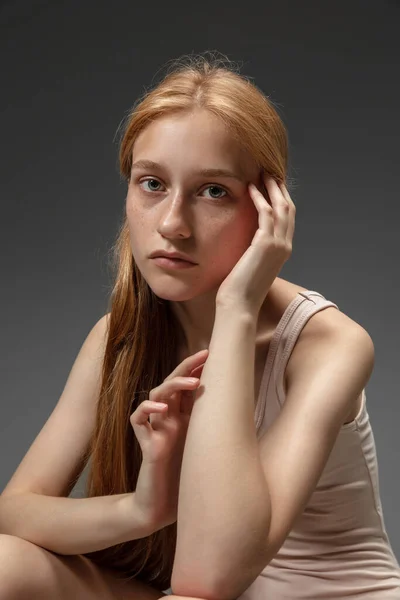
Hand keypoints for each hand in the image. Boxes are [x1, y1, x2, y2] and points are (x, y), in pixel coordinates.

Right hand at [130, 349, 208, 526]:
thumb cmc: (188, 483)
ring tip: (192, 381)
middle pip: (173, 383)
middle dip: (187, 367)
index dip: (198, 370)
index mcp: (186, 420)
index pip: (189, 387)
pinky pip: (138, 419)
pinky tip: (161, 409)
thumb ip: (219, 433)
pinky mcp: (146, 444)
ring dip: (173, 384)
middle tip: (204, 354)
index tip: (213, 356)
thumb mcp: (209, 451)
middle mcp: (171, 420)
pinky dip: (147, 409)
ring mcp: (157, 430)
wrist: (163, 511)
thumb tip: (248, 416)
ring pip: (156, 395)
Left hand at [216, 175, 295, 314]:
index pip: (288, 219)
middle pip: (289, 209)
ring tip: (262, 173)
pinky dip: (259, 198)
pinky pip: (266, 214)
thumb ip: (253, 250)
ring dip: (272, 188)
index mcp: (282, 251)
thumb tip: (244, 241)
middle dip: (280, 189)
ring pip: (281, 207)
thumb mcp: (250, 265)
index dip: (282, 199)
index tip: (273, 184)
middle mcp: (285, 247)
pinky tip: (250, 188)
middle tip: (270, 171)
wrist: (239, 305)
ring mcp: (278, 245)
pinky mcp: (265, 244)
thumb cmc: (240, 289)